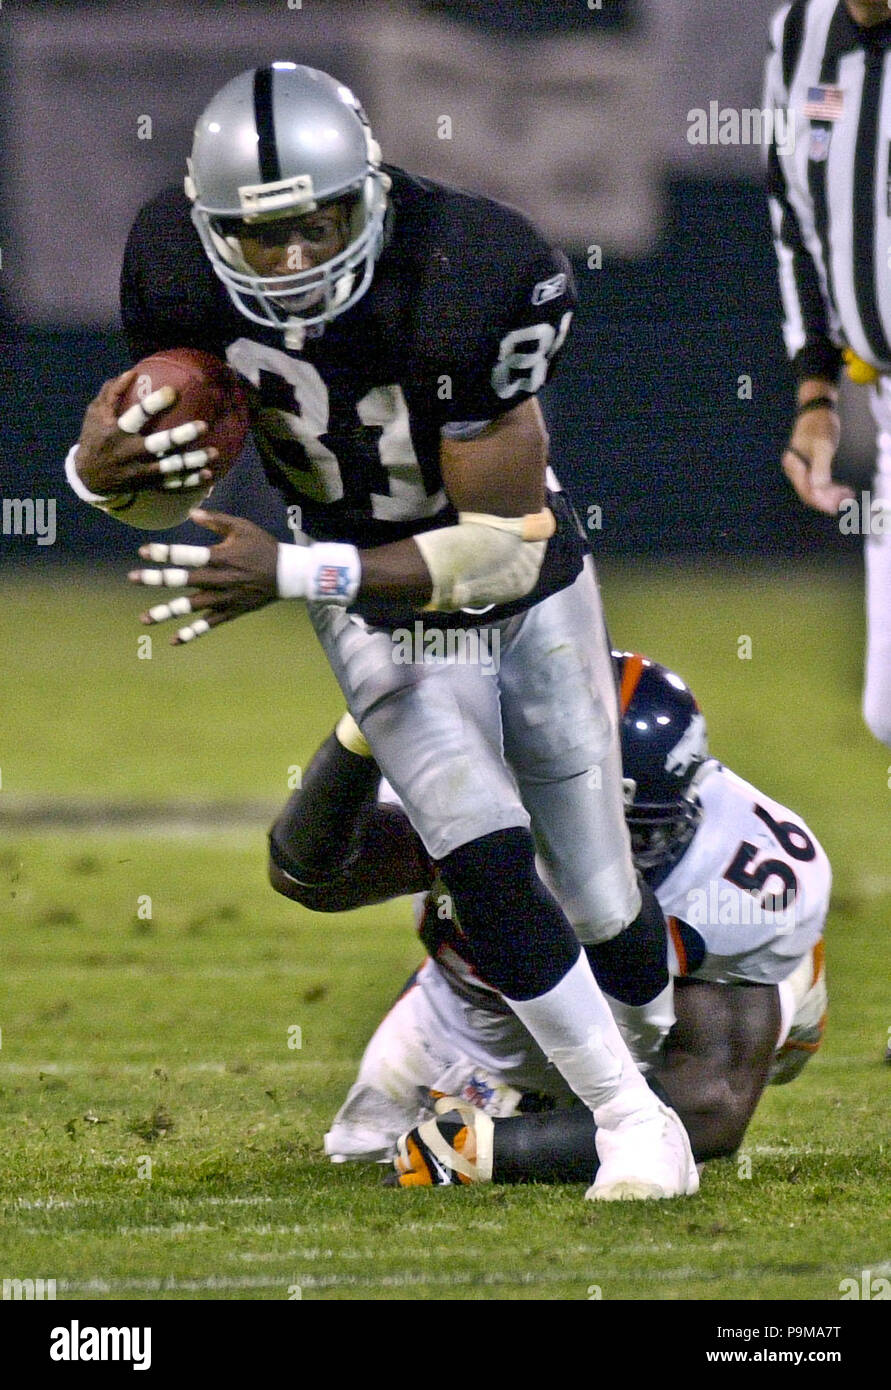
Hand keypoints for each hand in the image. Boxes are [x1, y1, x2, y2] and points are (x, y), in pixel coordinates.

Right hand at [74, 369, 216, 497]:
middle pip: (159, 444)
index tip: (173, 391)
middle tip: (203, 426)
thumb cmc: (94, 437)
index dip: (154, 403)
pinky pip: (172, 484)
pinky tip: (209, 474)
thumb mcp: (95, 413)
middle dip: (181, 436)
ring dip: (193, 461)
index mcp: (117, 431)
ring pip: (171, 467)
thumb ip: (112, 392)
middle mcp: (130, 452)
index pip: (137, 415)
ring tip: (215, 452)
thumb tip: (132, 372)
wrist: (88, 478)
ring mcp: (140, 471)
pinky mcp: (148, 484)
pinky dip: (191, 481)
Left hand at [128, 510, 278, 643]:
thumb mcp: (242, 527)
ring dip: (166, 612)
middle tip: (132, 578)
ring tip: (143, 619)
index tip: (144, 551)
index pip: (187, 554)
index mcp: (221, 557)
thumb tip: (192, 512)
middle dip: (156, 579)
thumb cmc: (263, 546)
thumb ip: (216, 520)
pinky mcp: (231, 612)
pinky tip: (173, 640)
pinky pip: (209, 624)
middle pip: (183, 580)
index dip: (164, 552)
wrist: (289, 575)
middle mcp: (220, 579)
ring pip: (190, 607)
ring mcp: (225, 598)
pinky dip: (192, 633)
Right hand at [781, 405, 851, 514]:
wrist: (816, 409)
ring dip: (831, 495)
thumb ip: (820, 468)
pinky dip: (830, 487)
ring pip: (814, 489)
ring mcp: (800, 468)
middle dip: (828, 500)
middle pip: (809, 493)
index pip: (806, 491)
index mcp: (794, 465)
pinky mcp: (808, 465)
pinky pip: (817, 482)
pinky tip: (842, 489)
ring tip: (848, 495)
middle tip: (847, 500)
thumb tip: (818, 490)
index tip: (836, 507)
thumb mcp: (823, 445)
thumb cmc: (820, 425)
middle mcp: (794, 469)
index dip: (821, 502)